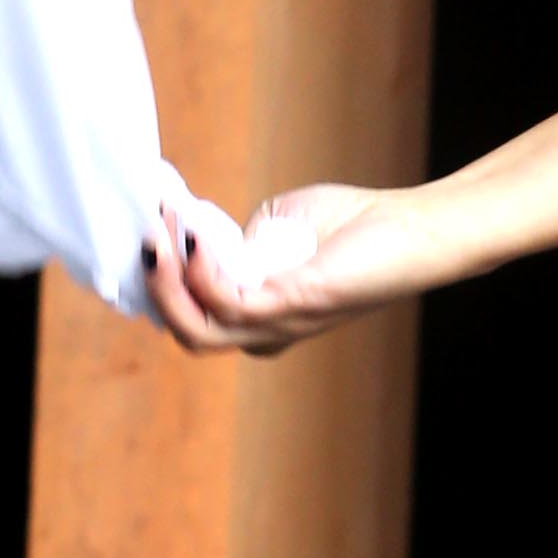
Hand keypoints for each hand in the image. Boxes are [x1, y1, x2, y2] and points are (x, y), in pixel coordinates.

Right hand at [141, 180, 426, 357]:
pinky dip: (202, 274)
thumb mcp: (279, 225)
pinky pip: (229, 305)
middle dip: (154, 286)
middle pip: (187, 332)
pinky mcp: (294, 307)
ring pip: (197, 331)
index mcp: (261, 318)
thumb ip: (240, 238)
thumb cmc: (356, 224)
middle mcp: (266, 332)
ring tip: (158, 238)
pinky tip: (195, 240)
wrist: (412, 228)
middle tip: (145, 236)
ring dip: (167, 283)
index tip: (145, 232)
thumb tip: (205, 237)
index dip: (160, 283)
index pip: (192, 318)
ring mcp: (279, 325)